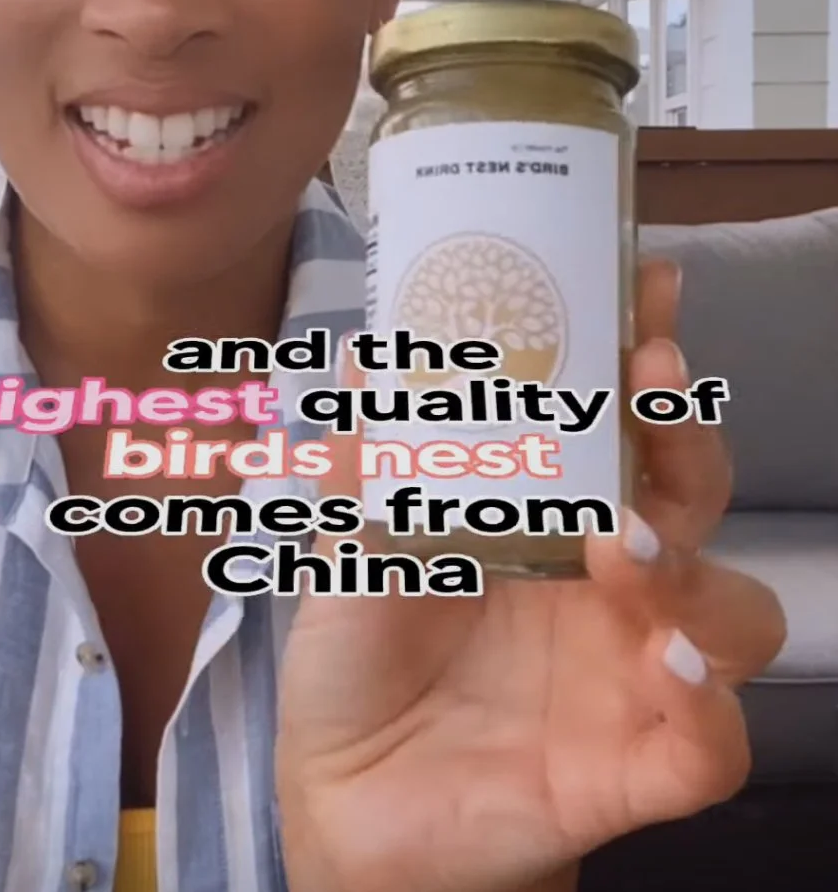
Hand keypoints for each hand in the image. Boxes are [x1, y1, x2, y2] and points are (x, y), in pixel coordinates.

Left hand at [275, 261, 786, 891]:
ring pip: (737, 614)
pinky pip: (710, 745)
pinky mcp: (633, 768)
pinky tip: (670, 669)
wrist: (344, 796)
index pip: (624, 424)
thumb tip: (364, 352)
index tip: (646, 286)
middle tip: (652, 384)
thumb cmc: (362, 653)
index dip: (646, 354)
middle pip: (695, 497)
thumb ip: (366, 459)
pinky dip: (708, 708)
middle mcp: (611, 581)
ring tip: (628, 548)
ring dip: (701, 571)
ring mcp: (632, 672)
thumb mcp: (351, 545)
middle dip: (686, 436)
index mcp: (554, 514)